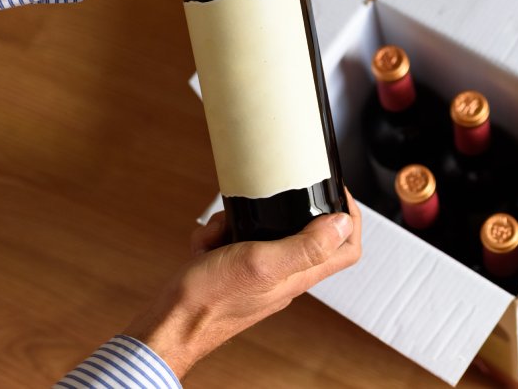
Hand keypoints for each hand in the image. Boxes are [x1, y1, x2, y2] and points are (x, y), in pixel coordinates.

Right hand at [124, 196, 360, 376]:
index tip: (337, 193)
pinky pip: (236, 242)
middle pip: (307, 235)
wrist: (167, 325)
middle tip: (268, 199)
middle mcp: (285, 276)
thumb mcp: (262, 262)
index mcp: (299, 275)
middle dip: (286, 211)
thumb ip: (305, 245)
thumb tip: (342, 224)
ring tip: (222, 228)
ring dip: (241, 223)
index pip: (346, 248)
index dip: (349, 219)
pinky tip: (206, 243)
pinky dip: (219, 236)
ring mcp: (260, 274)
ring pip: (265, 234)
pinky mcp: (235, 272)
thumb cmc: (210, 300)